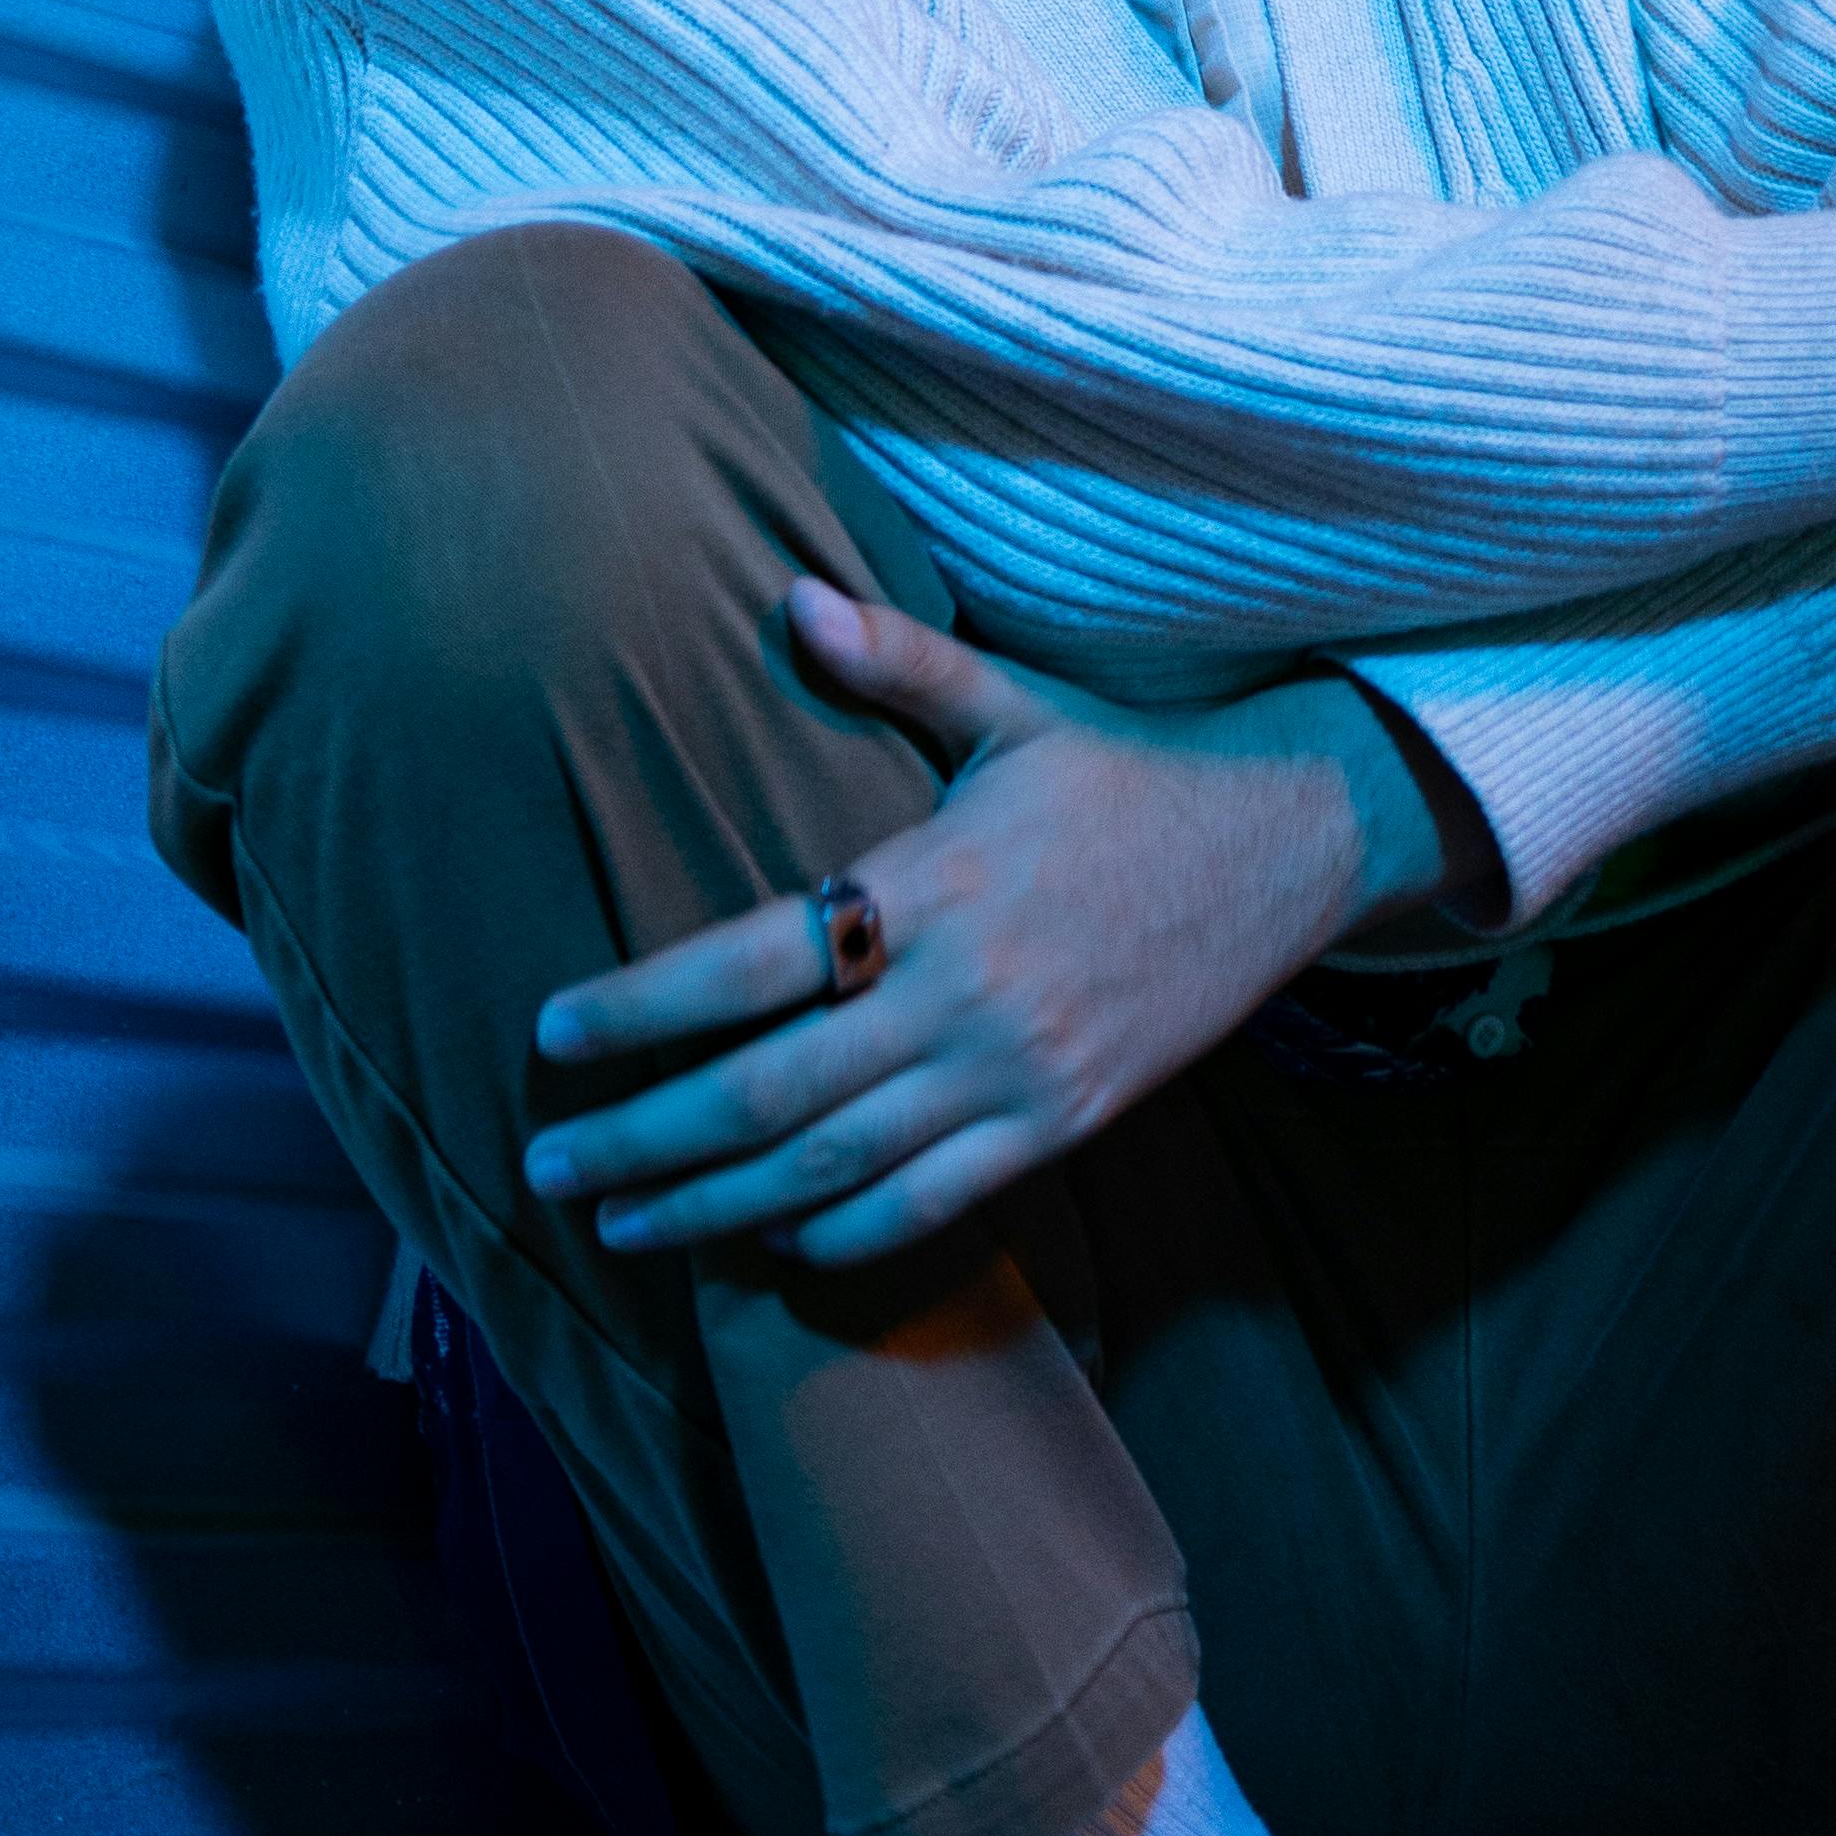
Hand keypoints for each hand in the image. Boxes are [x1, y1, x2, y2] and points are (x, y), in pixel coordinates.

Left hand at [522, 598, 1453, 1278]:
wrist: (1288, 845)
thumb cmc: (1129, 770)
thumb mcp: (1012, 707)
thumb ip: (895, 660)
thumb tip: (788, 595)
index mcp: (935, 881)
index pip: (752, 959)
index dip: (640, 1008)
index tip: (550, 1034)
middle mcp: (965, 991)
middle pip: (768, 1090)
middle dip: (643, 1140)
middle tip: (547, 1168)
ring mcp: (1017, 1070)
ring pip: (832, 1165)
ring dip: (712, 1207)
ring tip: (621, 1227)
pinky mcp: (1063, 1123)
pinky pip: (929, 1204)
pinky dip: (837, 1233)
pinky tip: (766, 1240)